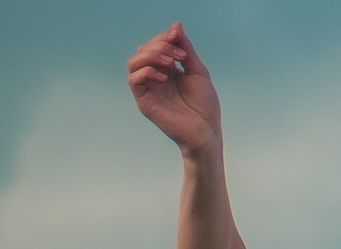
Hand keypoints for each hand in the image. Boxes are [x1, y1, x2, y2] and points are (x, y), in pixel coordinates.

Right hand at [127, 23, 222, 153]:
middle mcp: (155, 78)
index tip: (177, 35)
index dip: (164, 37)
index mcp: (167, 70)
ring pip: (134, 62)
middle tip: (179, 55)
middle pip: (144, 50)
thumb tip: (176, 26)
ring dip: (151, 55)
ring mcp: (149, 89)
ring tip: (170, 63)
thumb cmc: (205, 105)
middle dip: (160, 44)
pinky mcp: (144, 102)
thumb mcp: (198, 71)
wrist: (206, 131)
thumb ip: (186, 49)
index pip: (155, 45)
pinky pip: (134, 80)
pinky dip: (147, 72)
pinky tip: (165, 78)